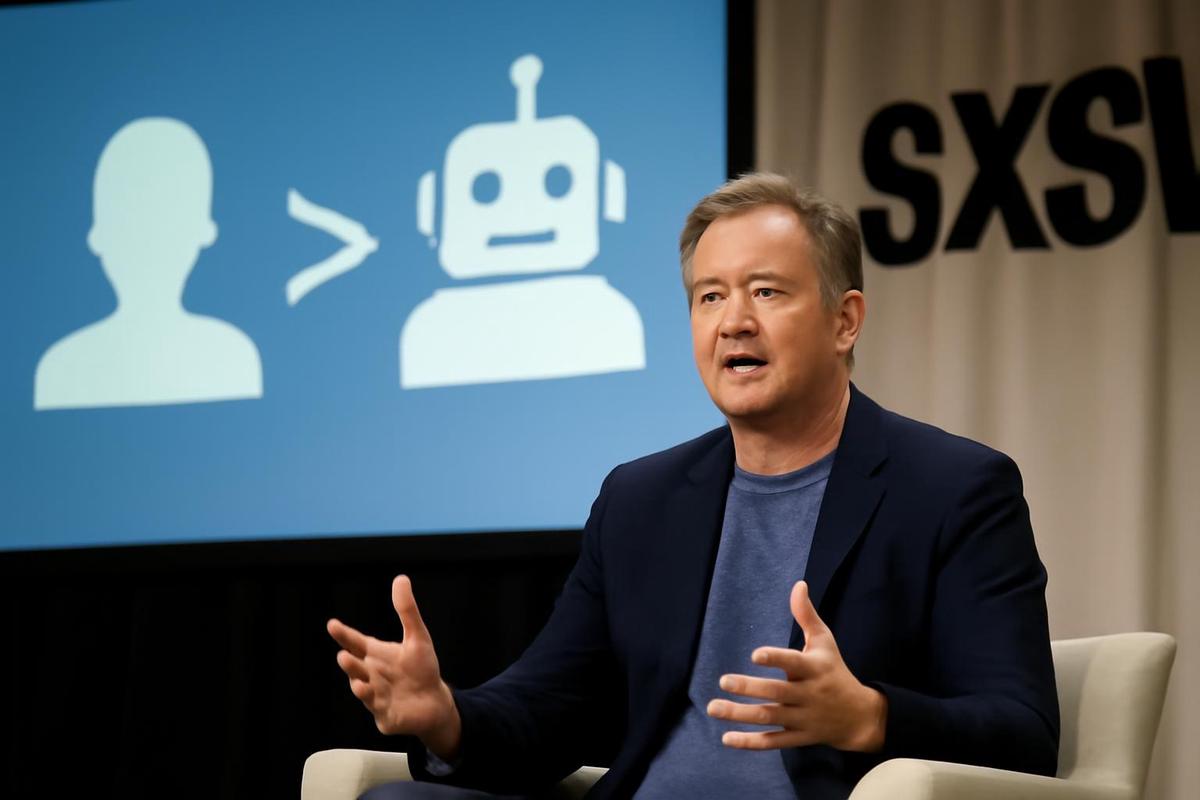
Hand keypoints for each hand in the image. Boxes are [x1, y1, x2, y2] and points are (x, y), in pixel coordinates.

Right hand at [327, 575, 461, 759]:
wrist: (435, 702)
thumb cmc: (422, 669)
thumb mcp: (417, 637)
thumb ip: (407, 611)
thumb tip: (401, 578)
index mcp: (375, 655)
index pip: (355, 642)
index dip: (344, 634)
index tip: (332, 624)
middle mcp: (370, 675)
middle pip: (356, 668)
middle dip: (349, 664)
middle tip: (344, 655)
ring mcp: (375, 696)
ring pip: (363, 690)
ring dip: (359, 686)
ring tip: (359, 681)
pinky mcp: (384, 716)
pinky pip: (378, 710)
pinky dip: (374, 704)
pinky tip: (372, 696)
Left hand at [706, 580, 886, 751]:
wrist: (859, 717)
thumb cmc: (835, 671)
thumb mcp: (825, 642)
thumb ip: (807, 616)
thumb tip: (798, 584)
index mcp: (815, 669)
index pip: (794, 663)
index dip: (776, 659)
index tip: (755, 654)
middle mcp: (809, 695)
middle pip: (777, 693)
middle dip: (750, 688)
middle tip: (723, 681)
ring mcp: (803, 719)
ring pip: (770, 718)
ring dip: (740, 714)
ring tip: (713, 707)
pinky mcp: (798, 737)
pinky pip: (773, 742)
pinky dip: (750, 742)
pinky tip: (726, 738)